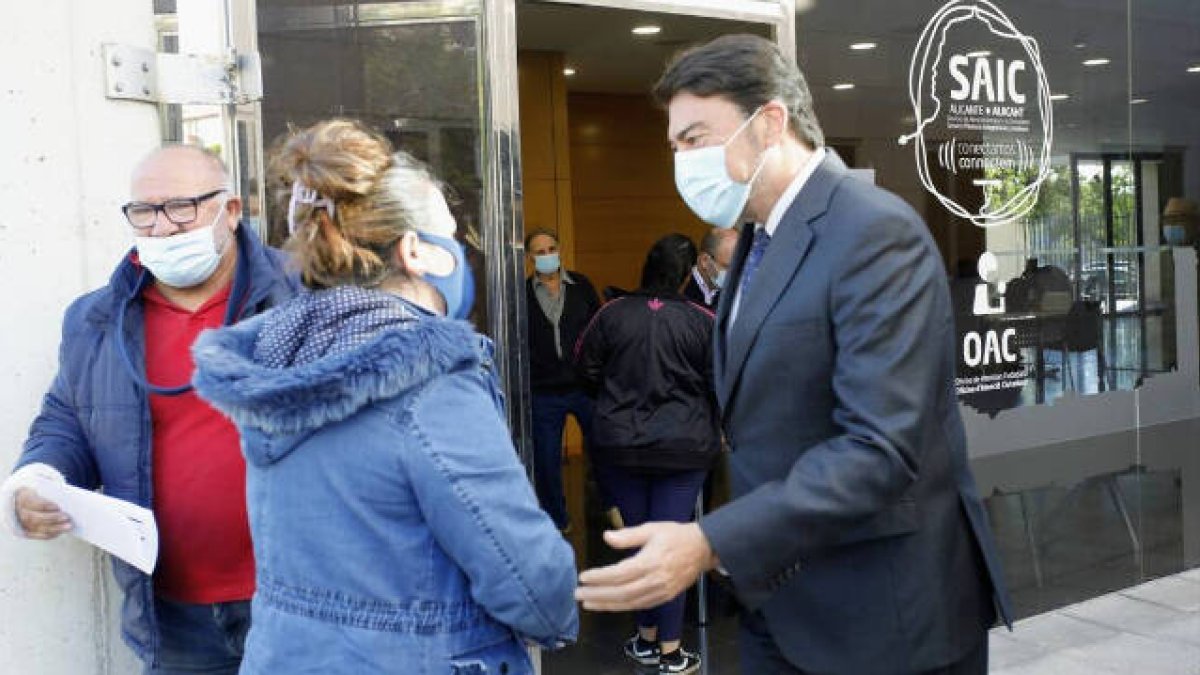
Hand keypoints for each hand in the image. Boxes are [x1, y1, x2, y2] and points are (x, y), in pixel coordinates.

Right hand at [15, 488, 70, 539]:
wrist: (24, 502)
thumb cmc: (39, 494)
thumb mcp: (42, 488)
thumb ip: (51, 491)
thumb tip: (65, 496)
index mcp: (23, 498)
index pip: (33, 503)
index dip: (45, 506)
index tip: (57, 507)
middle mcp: (21, 512)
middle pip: (34, 518)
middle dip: (52, 518)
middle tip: (66, 517)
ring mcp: (23, 523)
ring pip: (37, 528)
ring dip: (54, 528)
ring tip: (68, 526)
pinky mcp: (27, 532)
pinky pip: (38, 535)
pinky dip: (51, 534)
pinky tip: (61, 531)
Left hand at [576, 522, 717, 610]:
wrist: (703, 549)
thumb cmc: (676, 536)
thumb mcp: (651, 528)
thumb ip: (628, 535)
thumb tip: (606, 536)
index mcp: (651, 561)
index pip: (619, 574)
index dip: (599, 578)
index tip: (583, 577)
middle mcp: (655, 580)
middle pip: (621, 592)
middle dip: (598, 594)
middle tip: (578, 594)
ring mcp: (660, 592)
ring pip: (629, 603)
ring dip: (606, 604)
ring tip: (588, 602)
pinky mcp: (664, 597)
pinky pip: (639, 606)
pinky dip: (621, 606)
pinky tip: (608, 604)